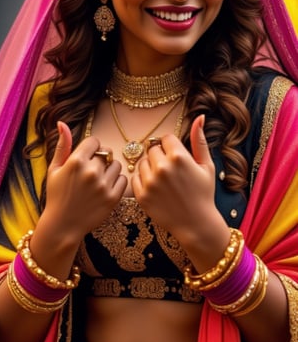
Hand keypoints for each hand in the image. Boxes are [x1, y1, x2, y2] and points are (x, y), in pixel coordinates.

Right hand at [43, 121, 126, 242]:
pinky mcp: (113, 198)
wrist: (63, 224)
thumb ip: (61, 146)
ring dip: (110, 170)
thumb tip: (62, 123)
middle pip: (106, 153)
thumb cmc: (57, 195)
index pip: (94, 141)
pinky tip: (106, 188)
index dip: (91, 148)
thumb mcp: (54, 169)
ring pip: (116, 165)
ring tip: (99, 180)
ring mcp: (103, 185)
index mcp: (76, 162)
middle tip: (92, 172)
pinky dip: (117, 182)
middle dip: (100, 159)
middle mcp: (91, 172)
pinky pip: (124, 180)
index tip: (87, 158)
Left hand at [132, 115, 226, 250]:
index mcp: (179, 157)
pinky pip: (135, 178)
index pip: (165, 138)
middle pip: (152, 149)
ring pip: (142, 162)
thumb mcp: (206, 166)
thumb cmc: (203, 193)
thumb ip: (199, 140)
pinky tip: (156, 189)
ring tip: (164, 181)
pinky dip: (143, 181)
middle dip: (160, 157)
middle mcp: (162, 167)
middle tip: (171, 172)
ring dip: (150, 168)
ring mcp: (150, 182)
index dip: (171, 148)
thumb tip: (200, 117)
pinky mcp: (141, 196)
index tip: (177, 160)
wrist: (196, 224)